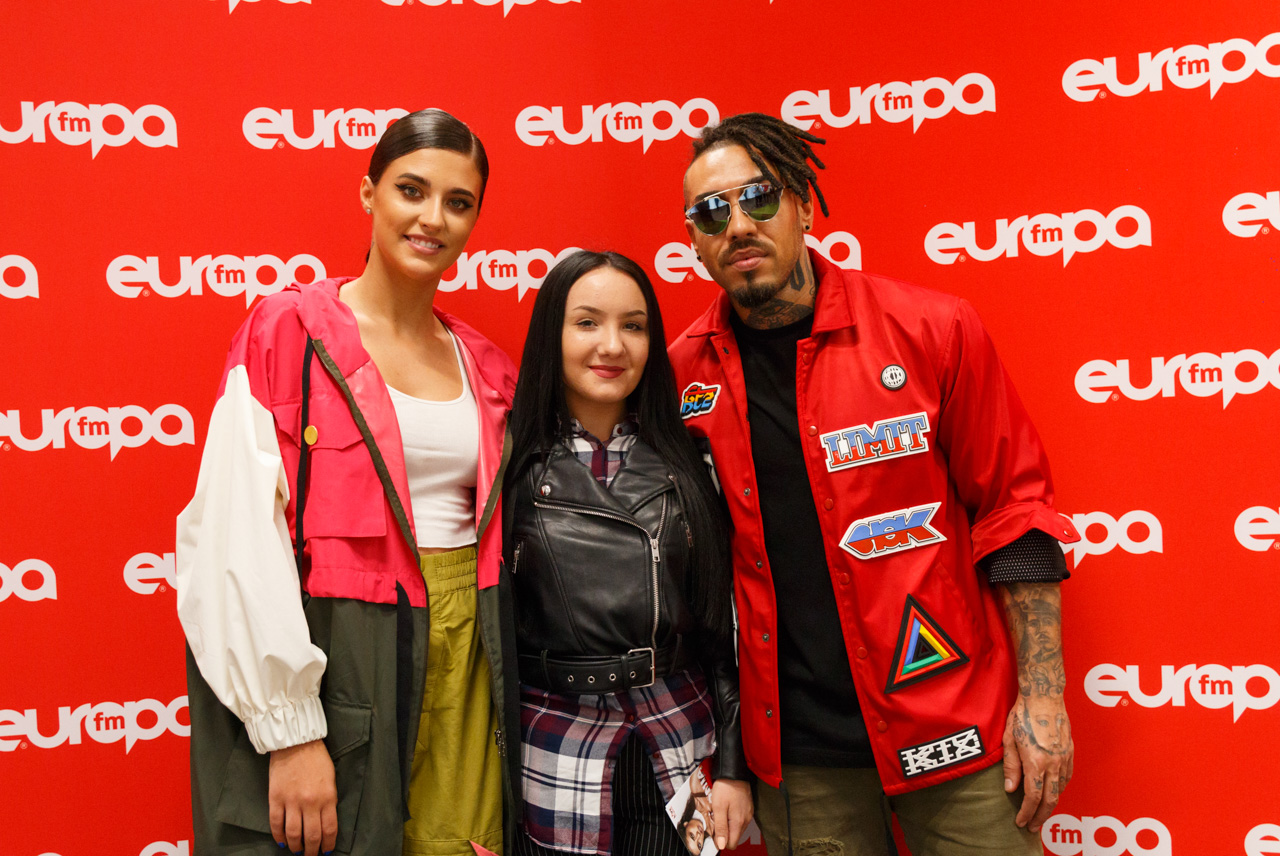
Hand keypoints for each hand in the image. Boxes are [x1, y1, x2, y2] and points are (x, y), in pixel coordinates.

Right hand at [269, 739, 337, 855]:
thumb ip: (329, 801)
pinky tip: (282, 842)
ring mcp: (291, 801)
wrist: (296, 743)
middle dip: (311, 850)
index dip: (328, 844)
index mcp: (328, 797)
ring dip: (295, 847)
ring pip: (293, 834)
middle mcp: (310, 803)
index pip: (329, 829)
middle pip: (311, 836)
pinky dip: (279, 836)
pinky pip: (276, 824)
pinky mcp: (275, 798)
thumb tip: (325, 822)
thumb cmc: (316, 759)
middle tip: (310, 855)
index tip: (326, 851)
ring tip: (297, 851)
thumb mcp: (331, 780)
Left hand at [709, 778, 752, 849]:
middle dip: (724, 833)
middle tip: (715, 820)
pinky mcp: (749, 808)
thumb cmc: (725, 787)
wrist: (734, 771)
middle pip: (734, 837)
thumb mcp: (718, 807)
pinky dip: (732, 818)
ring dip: (728, 825)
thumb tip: (721, 845)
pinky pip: (740, 820)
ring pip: (737, 828)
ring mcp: (748, 814)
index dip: (721, 841)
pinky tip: (727, 808)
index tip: (714, 833)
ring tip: (720, 813)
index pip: (731, 844)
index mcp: (738, 822)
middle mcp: (746, 820)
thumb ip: (720, 827)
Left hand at [1002, 693, 1073, 832]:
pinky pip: (1067, 777)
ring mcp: (1064, 758)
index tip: (1021, 822)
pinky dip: (1060, 789)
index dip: (1027, 813)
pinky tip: (1053, 791)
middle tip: (1033, 827)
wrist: (1044, 696)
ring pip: (1061, 790)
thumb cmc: (1022, 714)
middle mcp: (1054, 763)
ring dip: (1051, 804)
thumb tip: (1010, 788)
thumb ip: (1010, 766)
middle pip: (1050, 799)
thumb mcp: (1008, 739)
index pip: (1033, 797)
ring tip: (1041, 813)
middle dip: (1041, 817)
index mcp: (1037, 762)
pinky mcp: (1070, 752)